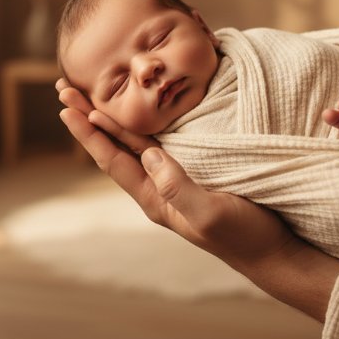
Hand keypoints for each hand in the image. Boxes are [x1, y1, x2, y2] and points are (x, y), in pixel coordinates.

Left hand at [56, 78, 338, 320]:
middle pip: (115, 146)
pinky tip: (143, 107)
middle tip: (64, 88)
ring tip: (89, 94)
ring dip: (112, 116)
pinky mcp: (197, 170)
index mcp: (155, 198)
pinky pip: (162, 140)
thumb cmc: (243, 235)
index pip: (112, 159)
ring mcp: (176, 179)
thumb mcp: (208, 214)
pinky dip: (145, 120)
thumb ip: (178, 187)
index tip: (67, 106)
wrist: (275, 250)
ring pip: (135, 141)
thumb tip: (149, 156)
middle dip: (89, 117)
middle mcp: (159, 187)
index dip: (89, 132)